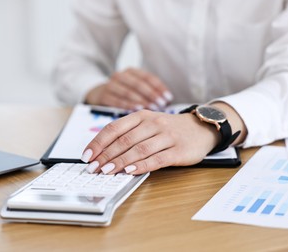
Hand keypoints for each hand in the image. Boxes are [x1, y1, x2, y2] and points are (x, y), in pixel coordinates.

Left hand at [81, 110, 219, 174]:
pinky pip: (157, 159)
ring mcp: (166, 136)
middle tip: (93, 167)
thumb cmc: (168, 128)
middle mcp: (153, 123)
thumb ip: (128, 134)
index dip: (98, 142)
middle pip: (124, 140)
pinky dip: (141, 165)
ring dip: (120, 161)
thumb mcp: (147, 123)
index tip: (87, 155)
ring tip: (106, 171)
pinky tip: (129, 171)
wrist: (200, 128)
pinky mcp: (178, 150)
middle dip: (105, 155)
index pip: (114, 128)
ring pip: (138, 149)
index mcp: (141, 116)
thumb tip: (102, 152)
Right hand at [85, 68, 172, 110]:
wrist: (98, 96)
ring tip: (151, 109)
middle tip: (161, 104)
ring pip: (128, 92)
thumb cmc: (124, 95)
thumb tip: (168, 100)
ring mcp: (110, 85)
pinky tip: (137, 111)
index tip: (168, 98)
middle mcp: (120, 75)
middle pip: (138, 84)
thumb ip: (150, 93)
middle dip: (151, 94)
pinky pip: (116, 101)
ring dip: (141, 101)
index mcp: (131, 72)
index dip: (159, 87)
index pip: (147, 77)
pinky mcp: (102, 96)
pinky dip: (127, 106)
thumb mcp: (136, 90)